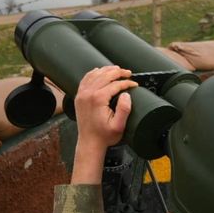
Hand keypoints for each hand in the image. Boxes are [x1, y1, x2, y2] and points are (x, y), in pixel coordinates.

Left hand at [70, 66, 137, 184]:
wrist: (89, 143)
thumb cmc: (104, 136)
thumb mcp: (119, 126)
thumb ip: (124, 109)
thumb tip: (126, 94)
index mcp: (98, 99)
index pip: (115, 84)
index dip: (126, 82)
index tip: (134, 84)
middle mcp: (88, 94)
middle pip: (105, 75)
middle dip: (118, 72)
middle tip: (128, 73)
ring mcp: (82, 94)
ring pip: (95, 75)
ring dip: (107, 70)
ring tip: (117, 69)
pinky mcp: (79, 97)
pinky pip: (85, 79)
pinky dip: (93, 73)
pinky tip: (99, 71)